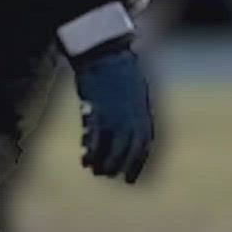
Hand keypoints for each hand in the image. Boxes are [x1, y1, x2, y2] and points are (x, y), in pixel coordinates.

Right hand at [72, 47, 155, 183]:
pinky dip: (91, 152)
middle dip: (122, 166)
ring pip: (112, 147)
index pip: (146, 144)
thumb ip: (139, 112)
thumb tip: (138, 131)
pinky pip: (95, 139)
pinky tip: (85, 160)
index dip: (139, 164)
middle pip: (130, 149)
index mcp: (146, 112)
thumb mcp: (138, 91)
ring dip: (104, 162)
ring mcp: (116, 115)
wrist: (106, 54)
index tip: (132, 178)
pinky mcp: (99, 111)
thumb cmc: (122, 69)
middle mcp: (133, 117)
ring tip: (97, 171)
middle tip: (114, 177)